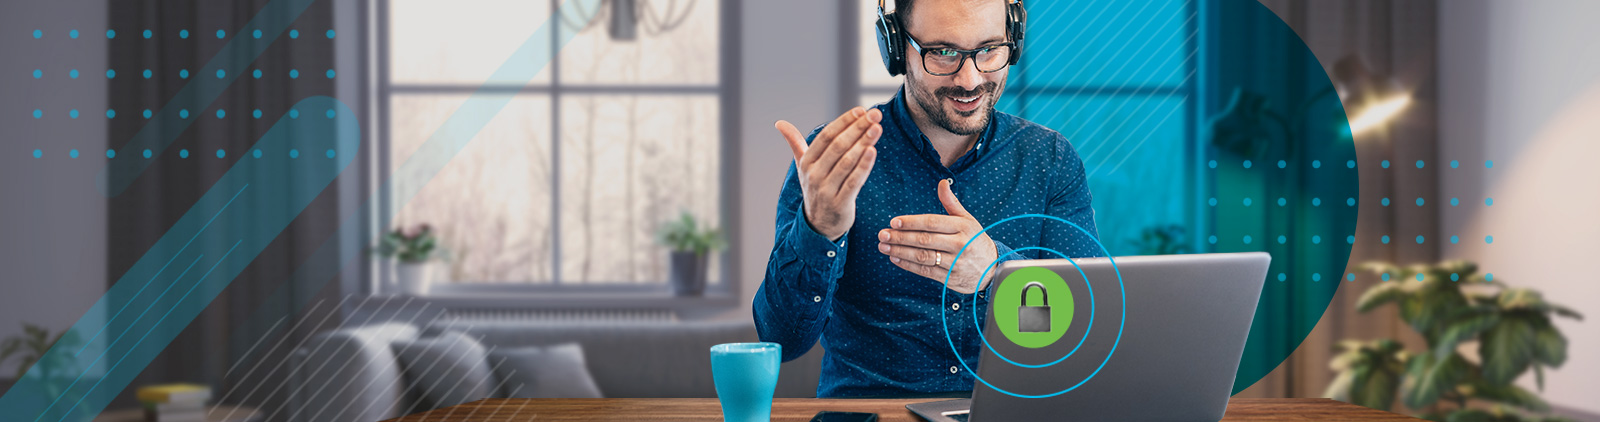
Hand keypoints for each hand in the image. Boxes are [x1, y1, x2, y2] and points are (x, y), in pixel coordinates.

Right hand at [775, 107, 883, 240]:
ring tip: (877, 128)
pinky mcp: (840, 204)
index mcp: (806, 162)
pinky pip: (853, 182)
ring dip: (864, 143)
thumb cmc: (815, 189)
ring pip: (847, 162)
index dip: (843, 122)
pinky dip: (863, 166)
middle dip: (858, 128)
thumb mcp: (803, 166)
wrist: (818, 225)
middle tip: (875, 115)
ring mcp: (826, 190)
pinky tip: (873, 151)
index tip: (860, 110)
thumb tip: (780, 123)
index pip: (826, 136)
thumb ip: (795, 143)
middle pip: (838, 146)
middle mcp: (814, 175)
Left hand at [877, 179, 997, 293]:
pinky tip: (895, 258)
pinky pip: (926, 271)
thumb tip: (942, 182)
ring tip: (884, 246)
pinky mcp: (951, 278)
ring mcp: (955, 263)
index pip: (932, 223)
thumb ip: (951, 202)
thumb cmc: (976, 240)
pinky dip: (908, 265)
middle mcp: (960, 244)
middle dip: (900, 237)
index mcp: (962, 227)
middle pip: (924, 240)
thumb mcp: (967, 219)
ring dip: (900, 251)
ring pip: (923, 256)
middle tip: (882, 234)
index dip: (911, 222)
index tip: (894, 221)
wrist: (993, 268)